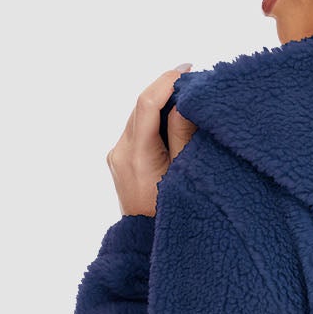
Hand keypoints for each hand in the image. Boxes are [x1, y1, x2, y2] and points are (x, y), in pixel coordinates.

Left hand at [107, 64, 196, 217]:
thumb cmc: (171, 214)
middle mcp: (120, 151)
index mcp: (136, 155)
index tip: (188, 70)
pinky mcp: (120, 159)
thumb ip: (183, 135)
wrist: (146, 243)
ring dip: (162, 103)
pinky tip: (174, 119)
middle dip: (167, 89)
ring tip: (188, 99)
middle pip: (141, 106)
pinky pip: (137, 129)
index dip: (166, 81)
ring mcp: (117, 155)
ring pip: (139, 116)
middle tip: (195, 82)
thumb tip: (184, 101)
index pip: (146, 103)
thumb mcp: (184, 173)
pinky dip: (155, 119)